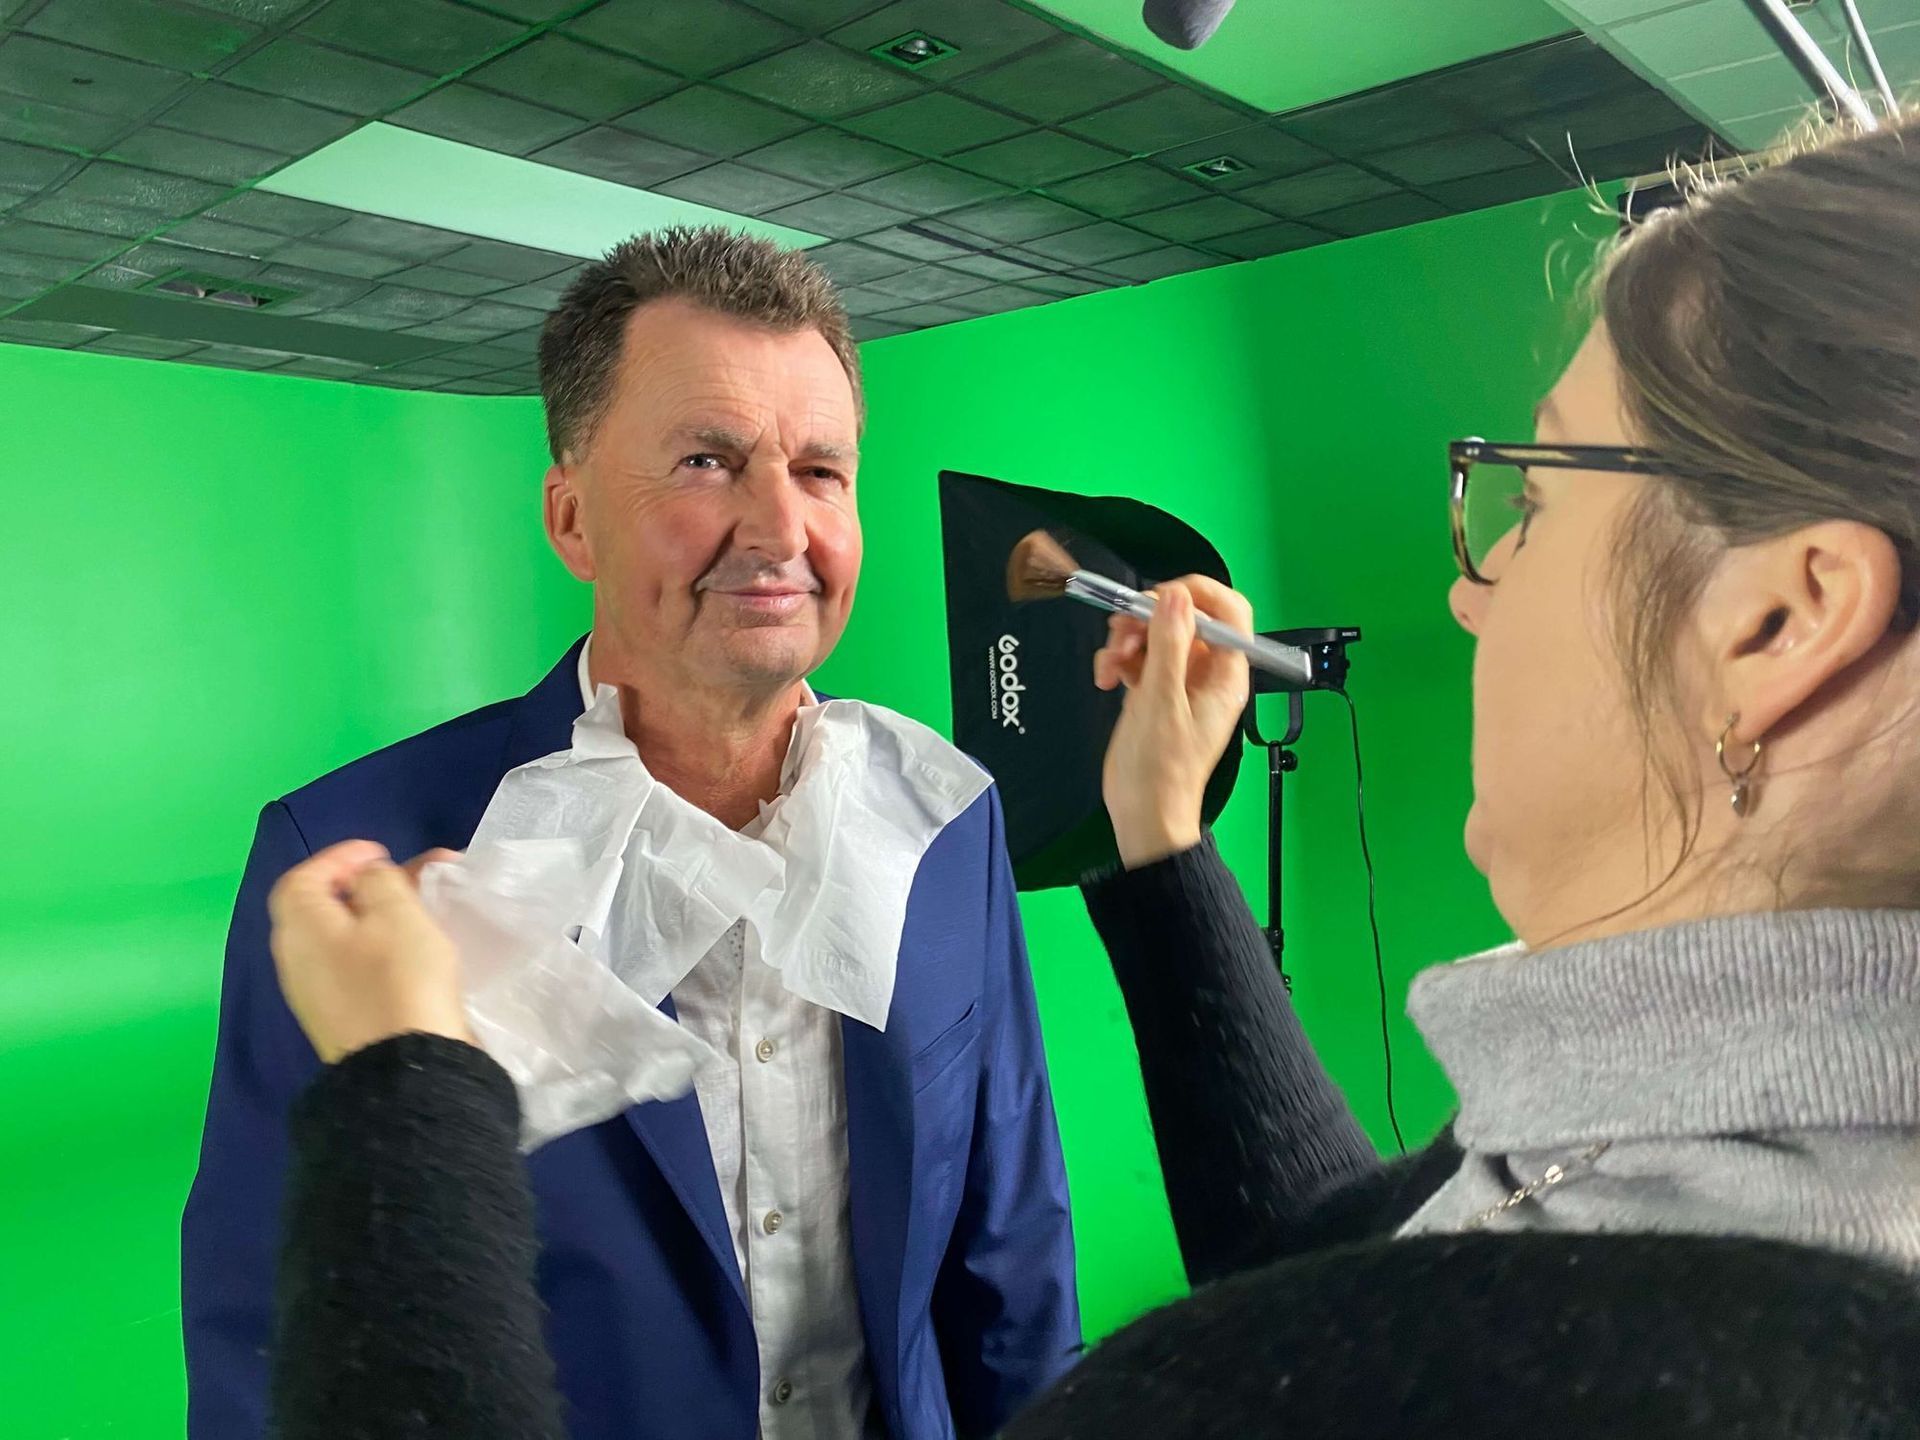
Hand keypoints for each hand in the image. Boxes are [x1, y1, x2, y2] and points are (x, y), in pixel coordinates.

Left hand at [267, 841, 471, 1063]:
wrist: (406, 1069)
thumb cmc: (399, 978)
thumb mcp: (396, 912)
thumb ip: (378, 880)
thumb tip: (367, 880)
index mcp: (300, 927)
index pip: (303, 877)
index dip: (340, 858)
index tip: (383, 853)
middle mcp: (296, 959)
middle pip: (323, 908)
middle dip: (367, 886)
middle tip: (412, 878)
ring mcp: (315, 994)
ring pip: (342, 939)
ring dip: (378, 917)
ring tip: (420, 911)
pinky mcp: (340, 1019)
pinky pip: (354, 967)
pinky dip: (379, 947)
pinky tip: (412, 952)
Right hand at [1094, 576, 1253, 867]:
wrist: (1143, 812)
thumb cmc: (1162, 773)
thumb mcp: (1161, 701)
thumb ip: (1169, 645)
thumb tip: (1175, 598)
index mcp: (1225, 675)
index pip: (1228, 612)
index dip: (1197, 594)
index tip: (1161, 597)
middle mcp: (1207, 674)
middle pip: (1185, 619)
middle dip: (1149, 618)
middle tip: (1125, 630)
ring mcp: (1180, 682)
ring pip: (1157, 635)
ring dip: (1129, 639)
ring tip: (1112, 661)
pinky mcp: (1155, 692)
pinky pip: (1140, 656)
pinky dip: (1120, 659)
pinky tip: (1107, 676)